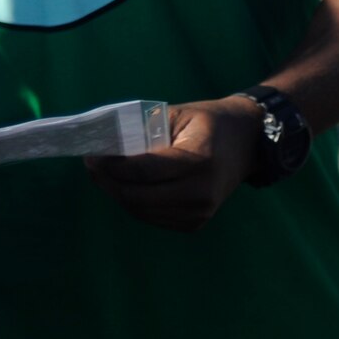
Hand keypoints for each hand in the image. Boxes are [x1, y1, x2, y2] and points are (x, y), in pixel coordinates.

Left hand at [86, 96, 260, 231]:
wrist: (247, 143)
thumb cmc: (207, 123)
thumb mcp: (175, 115)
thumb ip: (141, 131)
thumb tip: (104, 147)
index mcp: (198, 162)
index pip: (143, 172)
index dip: (112, 166)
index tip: (92, 154)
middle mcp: (201, 193)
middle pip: (137, 197)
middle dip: (108, 181)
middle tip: (91, 164)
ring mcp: (200, 213)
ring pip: (141, 211)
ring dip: (116, 193)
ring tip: (102, 174)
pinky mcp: (195, 224)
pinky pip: (152, 217)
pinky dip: (133, 203)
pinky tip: (124, 186)